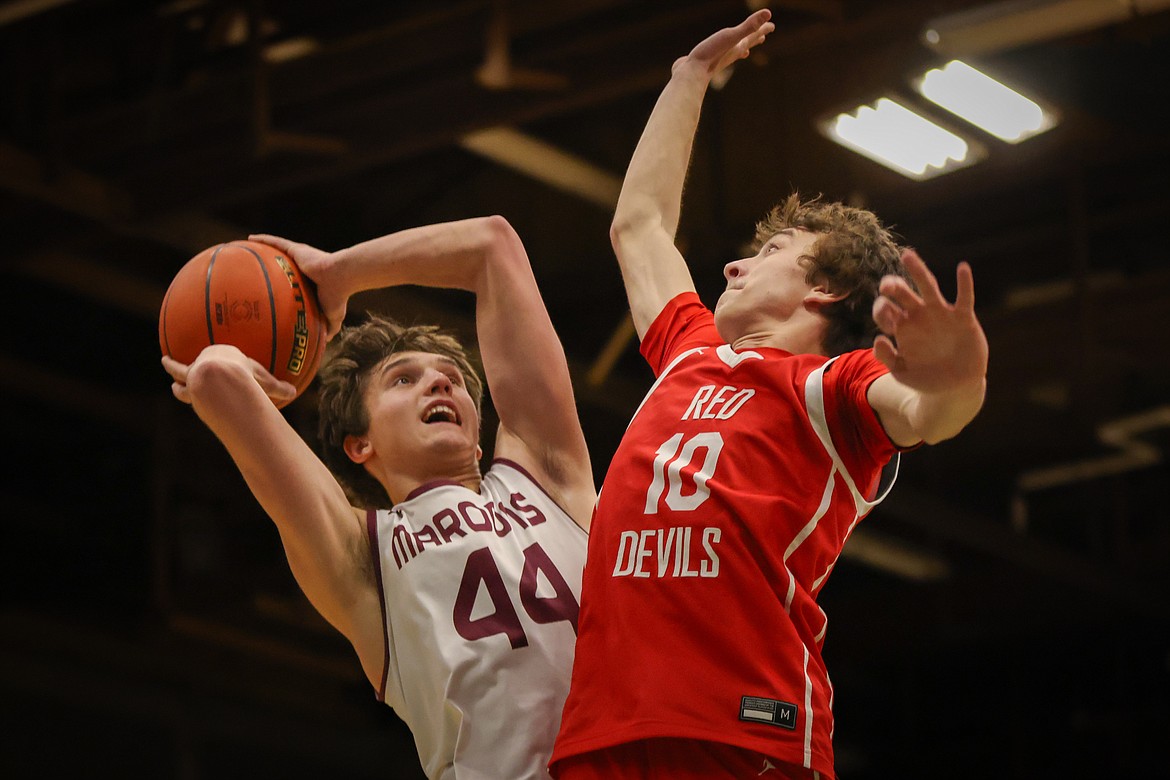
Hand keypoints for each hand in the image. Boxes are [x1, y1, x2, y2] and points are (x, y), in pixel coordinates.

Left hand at [162, 345, 296, 405]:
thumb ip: (277, 388)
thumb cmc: (244, 375)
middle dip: (182, 363)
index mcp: (223, 357)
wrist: (223, 376)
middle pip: (194, 362)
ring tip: (174, 384)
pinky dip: (178, 390)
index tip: (214, 354)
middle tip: (171, 360)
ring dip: (177, 380)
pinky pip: (181, 390)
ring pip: (180, 376)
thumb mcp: (263, 382)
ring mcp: (194, 377)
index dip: (215, 357)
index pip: (218, 356)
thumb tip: (295, 392)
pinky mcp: (189, 388)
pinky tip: (173, 389)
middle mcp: (205, 363)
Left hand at [249, 233, 347, 338]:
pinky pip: (276, 242)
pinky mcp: (297, 249)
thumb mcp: (333, 316)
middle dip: (268, 266)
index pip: (291, 281)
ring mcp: (299, 257)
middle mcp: (302, 267)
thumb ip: (328, 327)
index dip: (281, 283)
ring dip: (262, 249)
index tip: (267, 290)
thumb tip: (325, 341)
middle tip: (251, 272)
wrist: (341, 278)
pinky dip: (264, 239)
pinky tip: (250, 239)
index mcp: (309, 281)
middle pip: (281, 265)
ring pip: (276, 251)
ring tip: (245, 251)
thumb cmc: (338, 297)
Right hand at [672, 8, 773, 78]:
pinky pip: (717, 56)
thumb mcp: (731, 36)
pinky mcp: (705, 62)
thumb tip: (768, 13)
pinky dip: (722, 55)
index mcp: (737, 47)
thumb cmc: (711, 55)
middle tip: (762, 37)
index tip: (771, 26)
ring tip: (745, 51)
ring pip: (732, 53)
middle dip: (753, 40)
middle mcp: (730, 54)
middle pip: (745, 45)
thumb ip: (749, 26)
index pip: (753, 36)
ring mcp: (718, 59)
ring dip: (740, 49)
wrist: (691, 75)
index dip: (762, 29)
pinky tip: (715, 55)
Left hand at [872, 249, 987, 394]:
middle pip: (903, 294)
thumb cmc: (924, 378)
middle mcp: (919, 316)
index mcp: (901, 327)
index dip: (881, 311)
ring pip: (928, 287)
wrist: (954, 388)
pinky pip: (964, 298)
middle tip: (886, 285)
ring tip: (907, 255)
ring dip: (918, 272)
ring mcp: (941, 315)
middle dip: (893, 287)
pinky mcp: (963, 319)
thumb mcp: (901, 372)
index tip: (885, 321)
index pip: (885, 310)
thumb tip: (878, 340)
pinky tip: (963, 267)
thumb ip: (887, 357)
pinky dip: (965, 284)